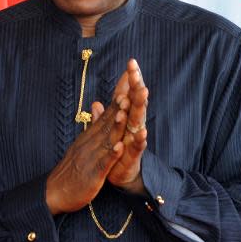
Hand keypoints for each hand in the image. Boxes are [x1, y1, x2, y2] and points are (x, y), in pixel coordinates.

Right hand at [45, 96, 128, 214]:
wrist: (54, 192)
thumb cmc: (70, 171)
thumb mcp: (81, 146)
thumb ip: (93, 128)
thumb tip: (98, 110)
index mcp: (89, 138)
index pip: (105, 116)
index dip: (118, 101)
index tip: (127, 86)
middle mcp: (89, 144)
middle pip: (107, 123)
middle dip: (119, 106)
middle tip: (129, 89)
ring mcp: (90, 158)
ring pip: (105, 139)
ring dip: (116, 125)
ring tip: (125, 111)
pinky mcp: (92, 174)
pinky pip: (102, 163)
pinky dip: (111, 154)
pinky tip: (119, 146)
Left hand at [107, 59, 148, 194]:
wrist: (120, 179)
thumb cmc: (114, 153)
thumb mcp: (107, 134)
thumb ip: (104, 118)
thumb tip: (97, 103)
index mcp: (125, 121)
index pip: (127, 97)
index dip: (128, 81)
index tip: (131, 62)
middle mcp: (132, 127)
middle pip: (135, 104)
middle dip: (137, 88)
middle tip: (138, 72)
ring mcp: (134, 141)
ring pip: (138, 122)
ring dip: (139, 108)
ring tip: (143, 93)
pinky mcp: (133, 158)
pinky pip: (137, 148)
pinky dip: (138, 141)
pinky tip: (142, 133)